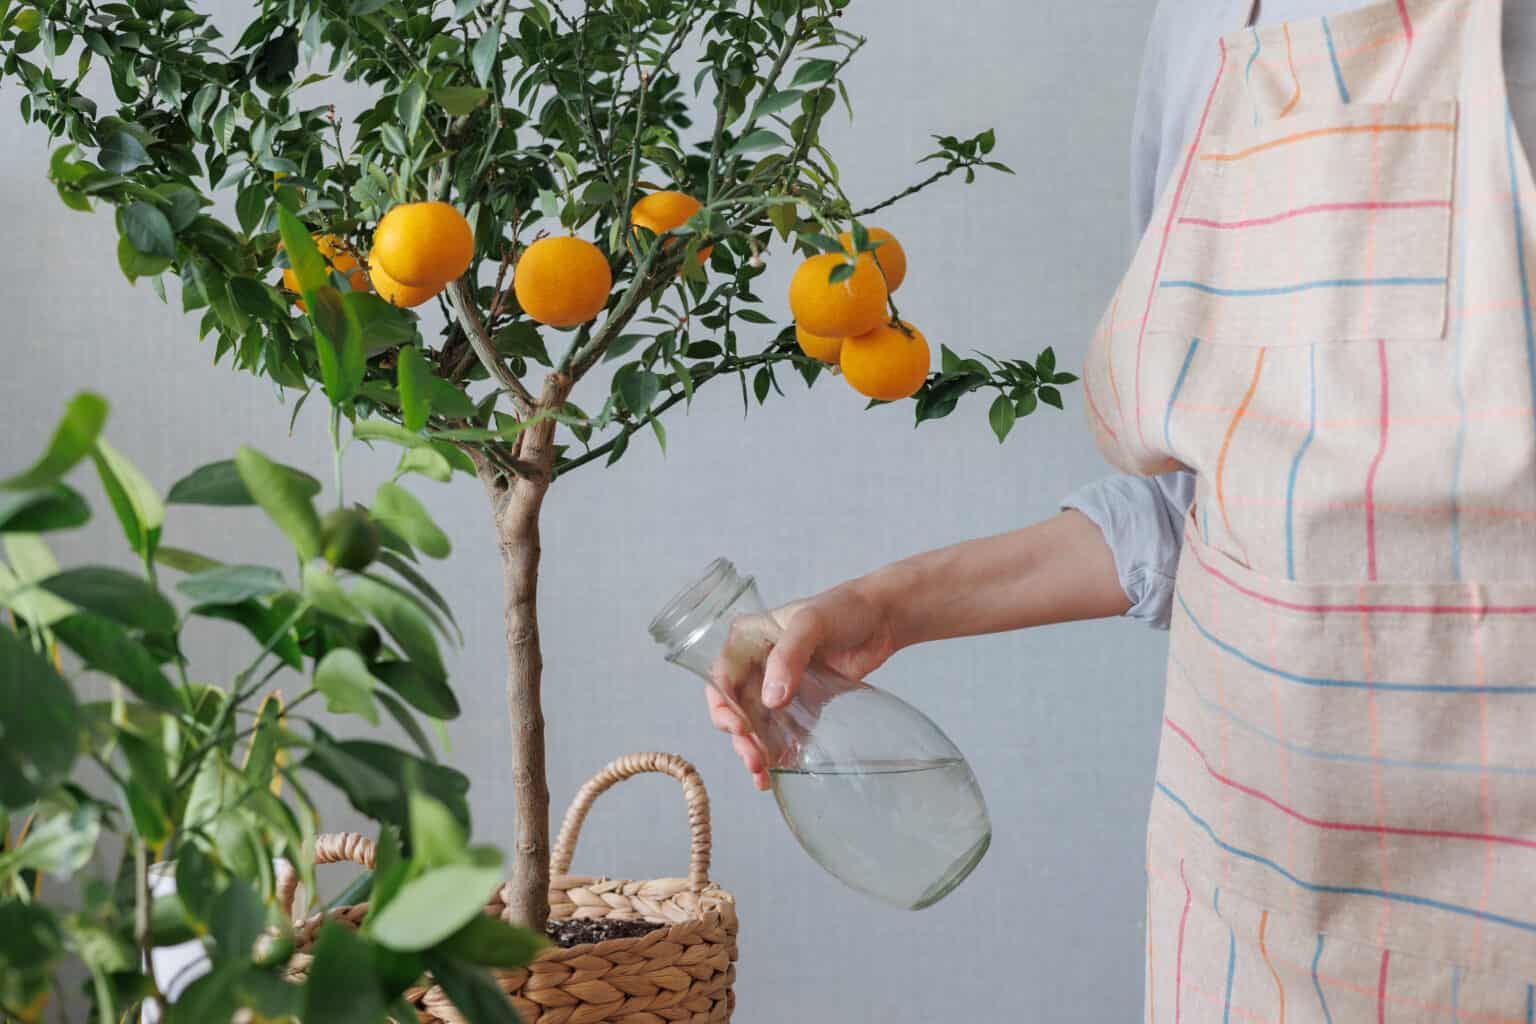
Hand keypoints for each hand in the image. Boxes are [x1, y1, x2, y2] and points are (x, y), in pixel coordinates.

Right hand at [706, 584, 897, 789]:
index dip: (724, 705)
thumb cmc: (844, 608)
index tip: (739, 727)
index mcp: (747, 639)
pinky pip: (782, 731)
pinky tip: (778, 771)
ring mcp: (777, 686)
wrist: (881, 619)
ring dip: (754, 750)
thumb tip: (771, 699)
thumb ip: (789, 655)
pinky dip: (777, 751)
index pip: (722, 676)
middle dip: (739, 737)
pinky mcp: (800, 703)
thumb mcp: (811, 623)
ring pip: (755, 724)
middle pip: (735, 707)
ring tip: (761, 775)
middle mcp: (756, 665)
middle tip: (754, 759)